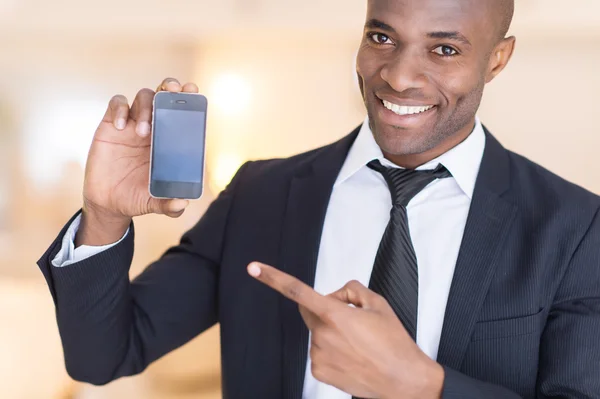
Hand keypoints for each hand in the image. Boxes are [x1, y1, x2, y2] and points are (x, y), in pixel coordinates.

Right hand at [77, 78, 198, 245]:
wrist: (108, 202)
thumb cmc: (136, 197)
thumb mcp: (154, 203)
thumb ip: (169, 205)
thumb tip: (183, 203)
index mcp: (169, 141)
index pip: (181, 112)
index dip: (188, 98)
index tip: (193, 91)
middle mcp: (153, 128)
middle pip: (163, 95)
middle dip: (169, 87)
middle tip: (172, 90)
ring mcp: (132, 124)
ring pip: (143, 97)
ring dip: (147, 107)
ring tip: (143, 133)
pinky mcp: (111, 125)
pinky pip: (117, 104)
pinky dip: (121, 109)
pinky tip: (122, 126)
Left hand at [247, 262, 443, 398]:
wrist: (404, 380)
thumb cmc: (394, 342)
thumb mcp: (377, 303)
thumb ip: (350, 290)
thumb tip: (335, 296)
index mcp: (335, 314)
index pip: (297, 290)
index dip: (273, 277)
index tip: (254, 268)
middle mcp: (322, 335)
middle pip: (310, 311)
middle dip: (324, 309)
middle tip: (352, 319)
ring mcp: (318, 355)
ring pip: (317, 333)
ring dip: (331, 332)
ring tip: (358, 343)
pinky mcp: (319, 371)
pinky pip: (319, 352)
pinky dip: (332, 350)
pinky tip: (352, 356)